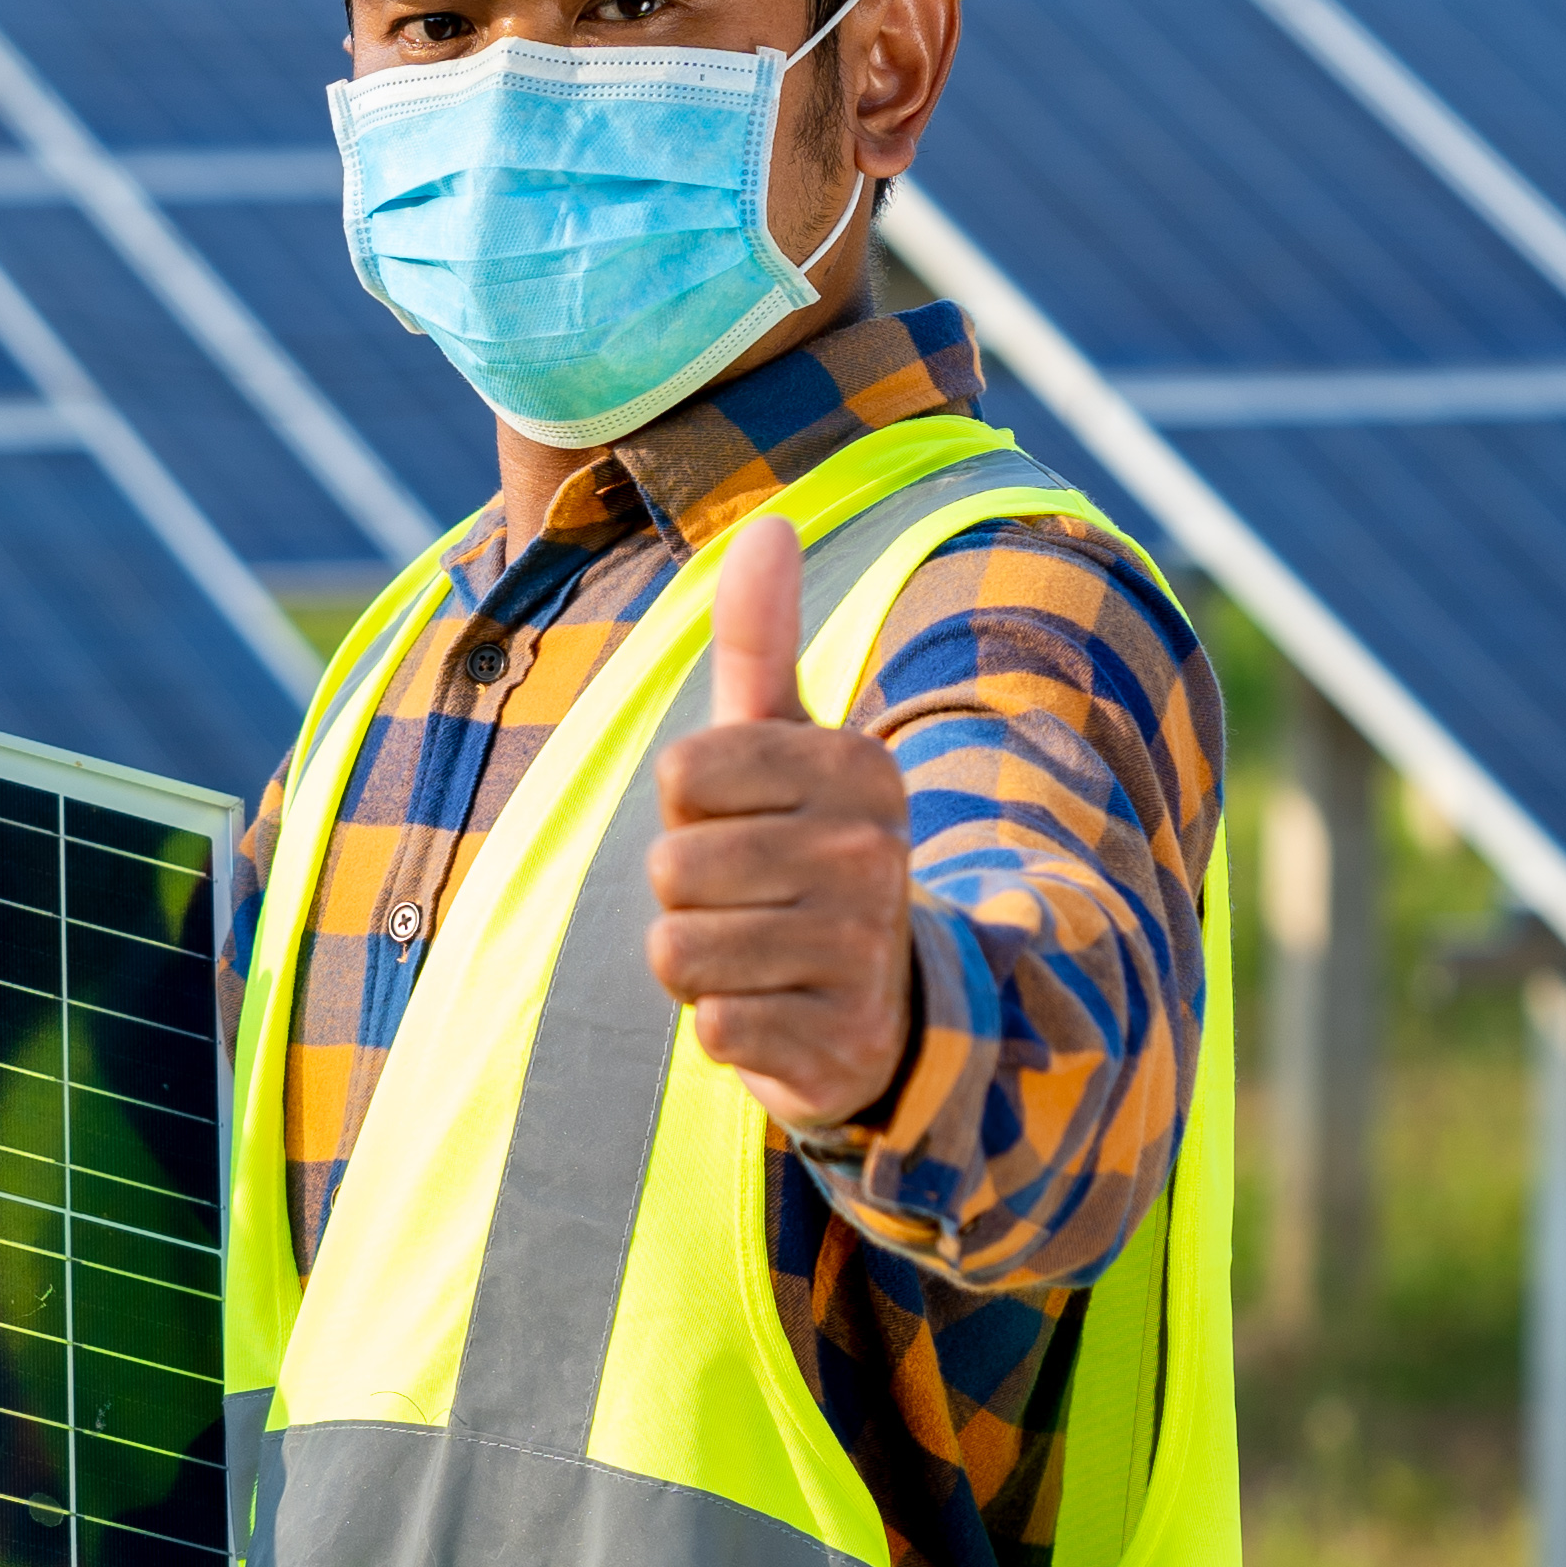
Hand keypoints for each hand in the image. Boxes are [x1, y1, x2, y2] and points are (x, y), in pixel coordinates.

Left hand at [644, 514, 916, 1135]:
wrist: (891, 1003)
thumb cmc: (806, 851)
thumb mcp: (787, 744)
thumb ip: (762, 642)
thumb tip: (770, 524)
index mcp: (860, 768)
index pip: (684, 772)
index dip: (687, 806)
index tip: (742, 821)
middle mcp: (873, 853)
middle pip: (674, 865)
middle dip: (686, 891)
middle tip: (749, 899)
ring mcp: (862, 951)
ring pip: (679, 948)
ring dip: (696, 962)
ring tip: (758, 953)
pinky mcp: (840, 1042)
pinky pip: (711, 1025)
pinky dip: (724, 1025)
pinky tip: (775, 1012)